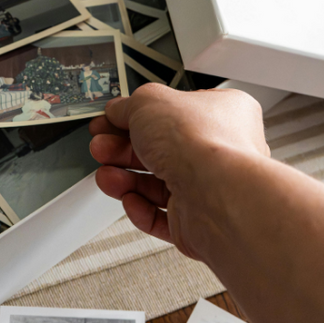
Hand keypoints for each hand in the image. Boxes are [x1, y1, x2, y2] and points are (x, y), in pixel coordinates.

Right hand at [89, 85, 268, 260]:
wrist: (218, 196)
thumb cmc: (203, 143)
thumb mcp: (150, 102)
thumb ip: (129, 106)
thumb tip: (117, 111)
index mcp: (221, 113)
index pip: (173, 112)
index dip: (137, 116)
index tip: (112, 119)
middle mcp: (218, 151)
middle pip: (160, 149)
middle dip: (123, 149)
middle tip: (102, 147)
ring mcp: (208, 187)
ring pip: (158, 184)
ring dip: (126, 180)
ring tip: (107, 176)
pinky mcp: (197, 220)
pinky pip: (162, 215)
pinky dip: (141, 209)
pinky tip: (129, 199)